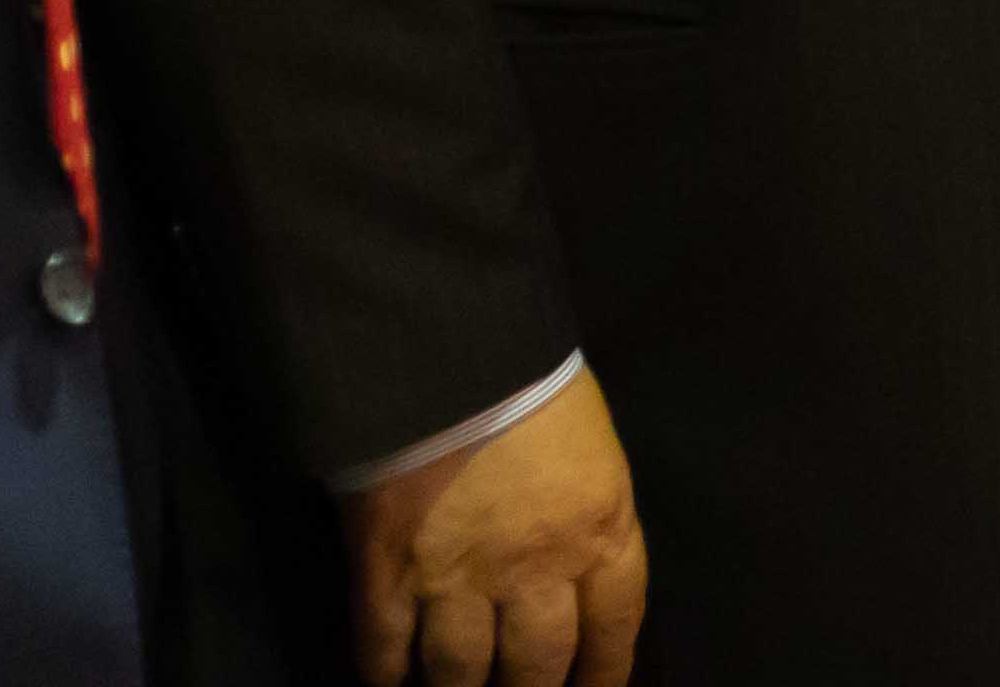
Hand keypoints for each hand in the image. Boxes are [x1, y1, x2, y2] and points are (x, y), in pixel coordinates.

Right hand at [347, 369, 643, 686]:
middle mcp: (536, 570)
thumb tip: (575, 570)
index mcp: (600, 530)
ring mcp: (457, 578)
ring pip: (460, 674)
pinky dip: (386, 676)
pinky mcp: (386, 573)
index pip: (615, 628)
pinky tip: (390, 683)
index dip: (604, 673)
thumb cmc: (532, 381)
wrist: (446, 346)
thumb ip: (587, 516)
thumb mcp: (591, 449)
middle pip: (537, 667)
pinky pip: (384, 650)